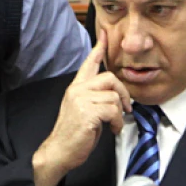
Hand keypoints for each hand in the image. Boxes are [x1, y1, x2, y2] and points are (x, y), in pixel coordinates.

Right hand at [32, 29, 131, 185]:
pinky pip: (112, 110)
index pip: (89, 63)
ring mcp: (81, 100)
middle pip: (109, 78)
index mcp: (76, 87)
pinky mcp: (87, 112)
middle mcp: (77, 90)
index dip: (99, 48)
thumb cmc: (74, 134)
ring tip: (113, 124)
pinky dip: (117, 122)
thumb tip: (115, 96)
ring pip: (113, 97)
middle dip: (123, 93)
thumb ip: (95, 98)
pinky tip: (112, 129)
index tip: (105, 34)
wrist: (59, 151)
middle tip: (126, 108)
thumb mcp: (84, 110)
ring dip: (119, 114)